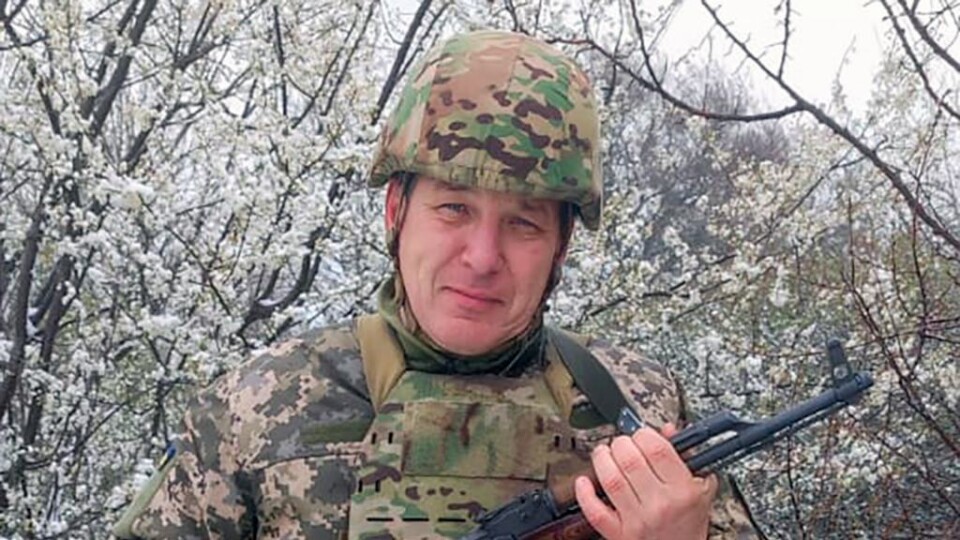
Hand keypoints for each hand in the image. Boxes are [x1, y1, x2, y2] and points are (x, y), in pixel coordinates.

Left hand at [574, 423, 717, 539]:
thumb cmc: (689, 525)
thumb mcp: (701, 491)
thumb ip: (686, 458)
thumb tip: (667, 430)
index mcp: (683, 491)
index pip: (658, 449)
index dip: (644, 435)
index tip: (641, 435)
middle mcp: (659, 505)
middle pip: (630, 460)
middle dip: (621, 443)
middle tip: (622, 444)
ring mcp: (637, 520)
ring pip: (611, 479)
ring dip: (602, 459)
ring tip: (603, 453)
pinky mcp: (619, 534)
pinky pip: (595, 512)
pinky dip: (585, 494)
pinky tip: (584, 481)